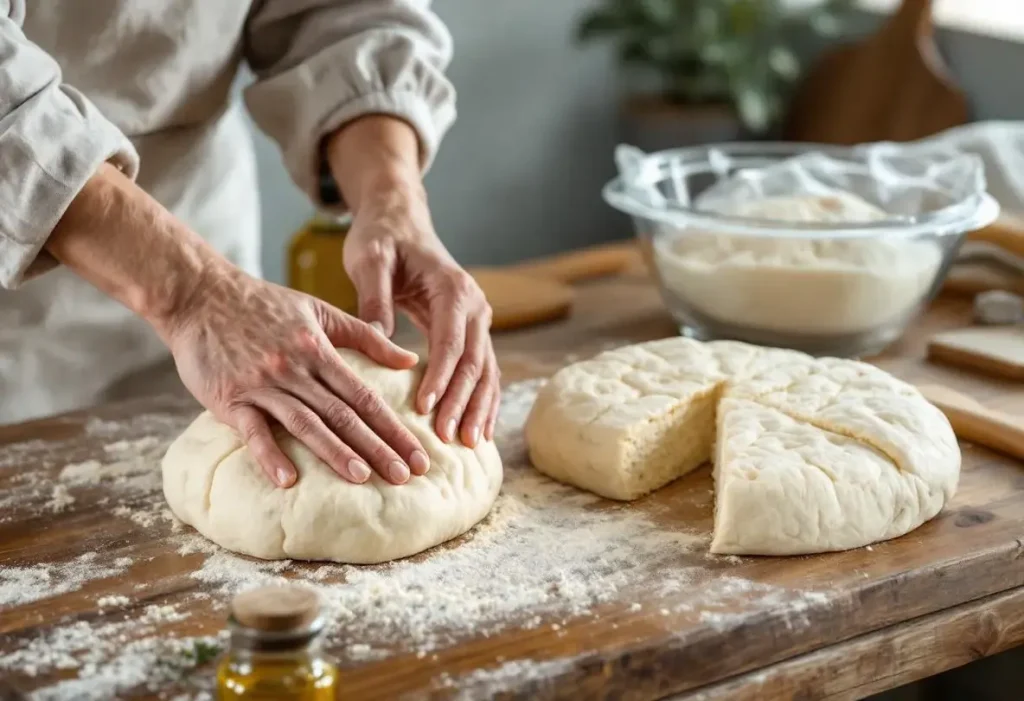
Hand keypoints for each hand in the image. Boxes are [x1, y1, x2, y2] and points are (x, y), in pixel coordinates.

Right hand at [161, 267, 430, 487]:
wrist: (199, 294)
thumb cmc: (263, 304)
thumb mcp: (319, 311)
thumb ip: (366, 336)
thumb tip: (410, 358)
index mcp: (319, 350)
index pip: (365, 396)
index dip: (394, 427)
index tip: (418, 454)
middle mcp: (294, 369)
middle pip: (343, 415)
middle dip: (378, 447)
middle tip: (406, 476)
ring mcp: (261, 385)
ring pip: (305, 423)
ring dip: (335, 452)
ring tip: (363, 477)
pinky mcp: (228, 398)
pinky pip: (252, 431)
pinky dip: (269, 455)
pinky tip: (288, 481)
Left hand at [343, 197, 500, 446]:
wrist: (400, 220)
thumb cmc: (382, 239)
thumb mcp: (370, 260)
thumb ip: (375, 298)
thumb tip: (378, 341)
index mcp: (452, 288)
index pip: (450, 340)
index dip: (440, 377)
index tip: (424, 408)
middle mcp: (475, 304)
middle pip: (475, 361)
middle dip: (463, 402)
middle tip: (447, 438)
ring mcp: (478, 319)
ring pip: (487, 370)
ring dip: (479, 407)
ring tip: (469, 444)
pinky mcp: (472, 331)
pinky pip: (484, 370)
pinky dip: (482, 400)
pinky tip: (477, 429)